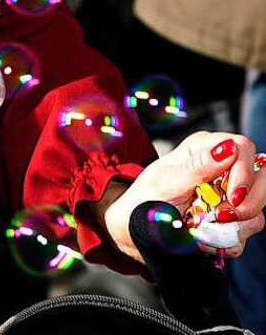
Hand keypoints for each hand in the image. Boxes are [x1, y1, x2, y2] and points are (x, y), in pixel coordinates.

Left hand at [99, 131, 265, 261]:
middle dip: (249, 201)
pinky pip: (245, 233)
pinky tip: (205, 238)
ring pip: (257, 210)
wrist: (135, 229)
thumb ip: (198, 166)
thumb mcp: (167, 180)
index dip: (245, 171)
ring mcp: (228, 197)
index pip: (244, 148)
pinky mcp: (229, 221)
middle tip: (223, 215)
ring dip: (234, 225)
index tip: (232, 195)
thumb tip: (228, 148)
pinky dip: (228, 241)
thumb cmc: (145, 197)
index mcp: (204, 149)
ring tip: (204, 226)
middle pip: (262, 177)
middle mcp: (221, 169)